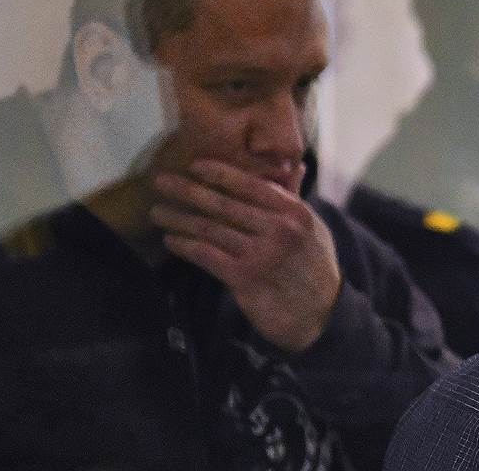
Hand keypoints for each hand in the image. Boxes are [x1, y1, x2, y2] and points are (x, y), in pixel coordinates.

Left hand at [150, 159, 340, 351]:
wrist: (321, 313)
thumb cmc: (315, 266)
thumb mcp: (313, 228)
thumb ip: (296, 198)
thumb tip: (295, 165)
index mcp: (294, 212)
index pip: (252, 185)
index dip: (221, 173)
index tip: (195, 165)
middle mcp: (279, 229)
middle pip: (224, 204)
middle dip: (188, 191)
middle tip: (161, 181)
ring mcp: (261, 254)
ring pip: (211, 229)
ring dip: (179, 219)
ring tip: (157, 212)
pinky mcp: (245, 278)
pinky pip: (208, 256)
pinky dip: (186, 246)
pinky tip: (171, 240)